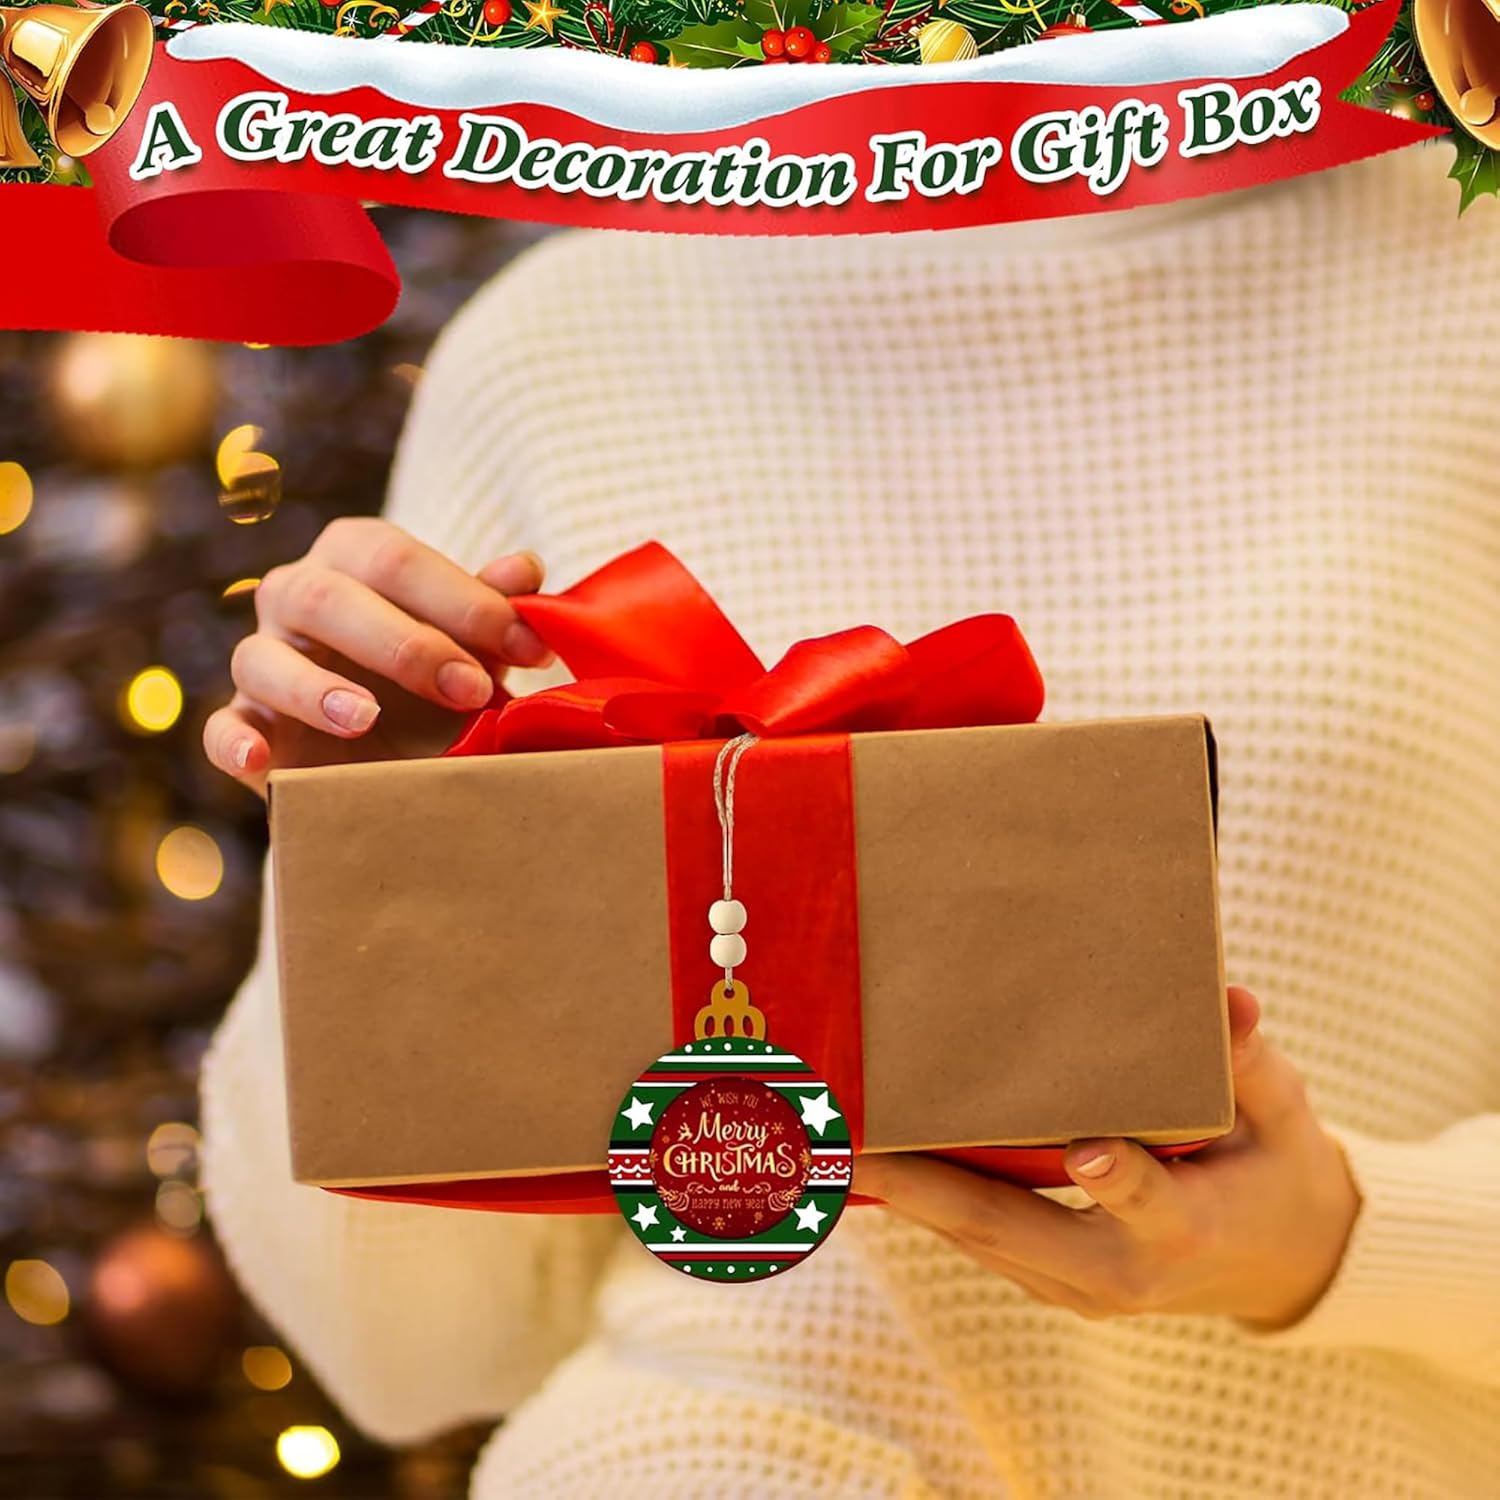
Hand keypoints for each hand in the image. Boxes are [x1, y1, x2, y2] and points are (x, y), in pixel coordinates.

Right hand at [204, 517, 550, 795]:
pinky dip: (235, 743)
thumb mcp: (477, 643)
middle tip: (471, 691)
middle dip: (407, 645)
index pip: (397, 559)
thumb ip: (497, 609)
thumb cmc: (442, 676)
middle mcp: (297, 594)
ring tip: (366, 717)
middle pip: (327, 598)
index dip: (465, 601)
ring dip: (316, 688)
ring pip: (262, 658)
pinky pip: (220, 728)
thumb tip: (526, 569)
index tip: (530, 651)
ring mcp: (263, 658)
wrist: (403, 751)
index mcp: (355, 557)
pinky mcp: (245, 724)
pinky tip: (260, 763)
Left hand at [855, 988, 1360, 1328]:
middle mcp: (1121, 1272)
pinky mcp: (1051, 1279)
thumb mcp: (1282, 1115)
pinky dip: (922, 1203)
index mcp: (1188, 1228)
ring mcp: (1078, 1286)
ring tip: (830, 1148)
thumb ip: (1251, 1062)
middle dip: (925, 1188)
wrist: (1282, 1266)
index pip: (1147, 1201)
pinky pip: (978, 1239)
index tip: (1084, 1145)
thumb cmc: (1277, 1172)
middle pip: (1012, 1228)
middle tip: (851, 1146)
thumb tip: (1233, 1000)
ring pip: (976, 1238)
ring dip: (902, 1195)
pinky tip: (867, 1167)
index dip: (1119, 1177)